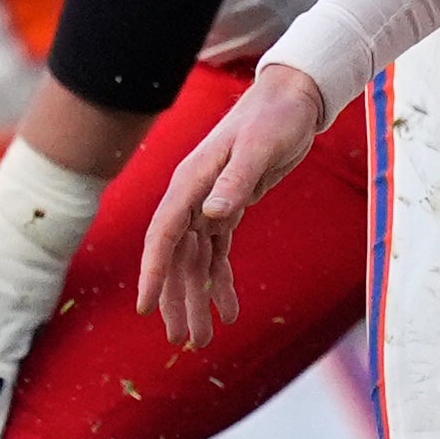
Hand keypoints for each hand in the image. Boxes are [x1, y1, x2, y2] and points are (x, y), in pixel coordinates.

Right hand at [137, 66, 324, 348]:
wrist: (293, 98)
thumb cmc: (275, 117)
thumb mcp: (260, 147)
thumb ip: (236, 180)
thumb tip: (213, 215)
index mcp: (190, 183)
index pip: (164, 234)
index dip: (153, 272)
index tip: (146, 308)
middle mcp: (193, 197)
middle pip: (177, 257)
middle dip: (179, 299)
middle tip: (186, 340)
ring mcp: (208, 203)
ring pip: (195, 261)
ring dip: (198, 298)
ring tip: (203, 338)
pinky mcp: (229, 207)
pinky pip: (217, 252)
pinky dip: (220, 280)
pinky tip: (228, 308)